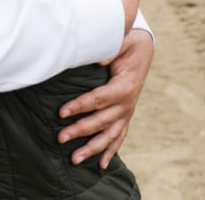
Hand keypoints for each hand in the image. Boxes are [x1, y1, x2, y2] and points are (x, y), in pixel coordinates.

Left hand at [57, 28, 154, 167]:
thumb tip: (97, 59)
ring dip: (92, 148)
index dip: (80, 106)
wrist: (144, 50)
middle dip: (80, 130)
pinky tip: (101, 165)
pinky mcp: (125, 116)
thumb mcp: (122, 40)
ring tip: (74, 159)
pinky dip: (111, 151)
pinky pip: (119, 137)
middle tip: (60, 138)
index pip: (99, 99)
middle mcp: (127, 103)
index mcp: (125, 86)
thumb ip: (110, 48)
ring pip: (109, 135)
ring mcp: (127, 112)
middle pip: (101, 121)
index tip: (61, 112)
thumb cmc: (128, 45)